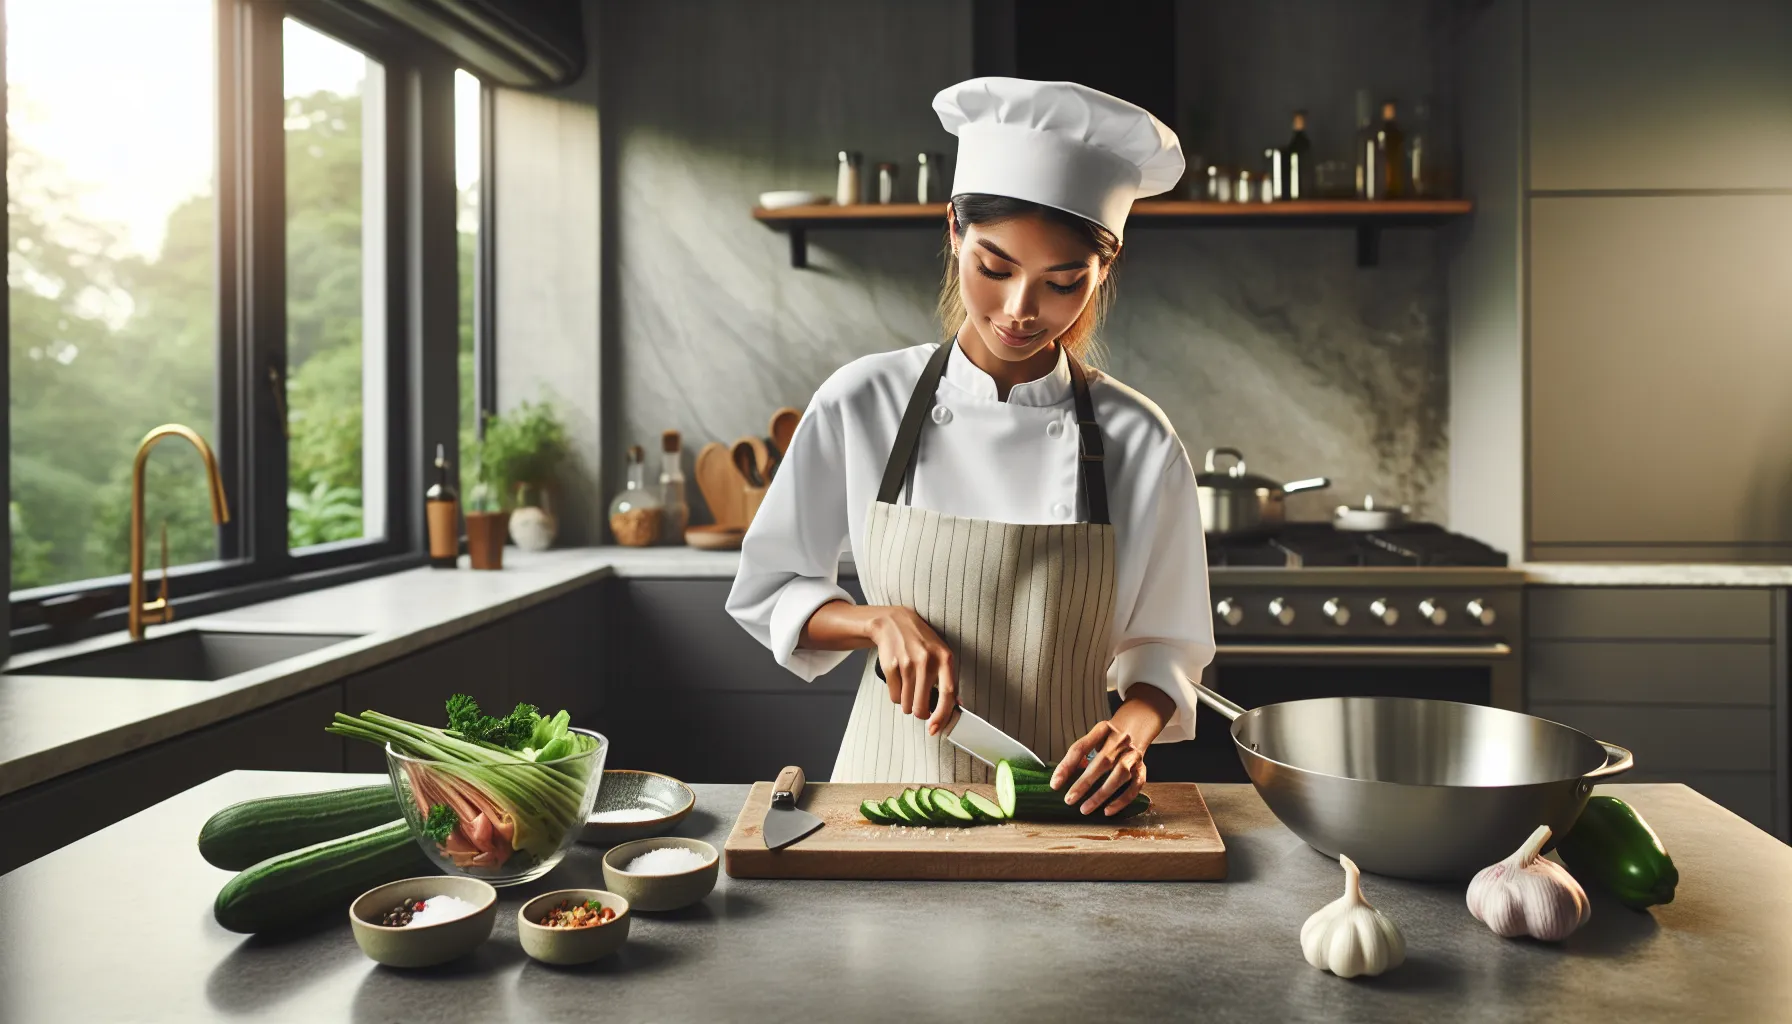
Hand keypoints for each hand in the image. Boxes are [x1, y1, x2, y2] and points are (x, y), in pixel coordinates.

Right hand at [867, 607, 957, 735]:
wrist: (894, 622)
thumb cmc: (921, 642)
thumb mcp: (940, 653)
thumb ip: (948, 678)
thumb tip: (956, 704)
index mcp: (944, 658)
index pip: (947, 694)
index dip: (942, 715)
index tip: (935, 728)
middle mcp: (926, 661)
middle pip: (921, 706)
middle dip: (920, 713)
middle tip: (920, 707)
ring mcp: (907, 664)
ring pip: (906, 705)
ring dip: (907, 704)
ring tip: (909, 688)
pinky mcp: (891, 666)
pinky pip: (894, 696)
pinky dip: (896, 695)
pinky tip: (899, 681)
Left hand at [1053, 719, 1148, 815]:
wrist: (1135, 730)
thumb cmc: (1108, 740)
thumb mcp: (1093, 739)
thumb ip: (1079, 755)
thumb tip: (1062, 778)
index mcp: (1103, 729)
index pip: (1081, 747)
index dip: (1066, 766)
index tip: (1055, 784)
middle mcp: (1121, 740)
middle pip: (1103, 762)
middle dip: (1084, 783)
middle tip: (1069, 799)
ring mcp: (1133, 754)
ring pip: (1120, 775)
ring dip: (1101, 794)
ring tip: (1085, 808)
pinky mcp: (1142, 769)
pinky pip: (1134, 787)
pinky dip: (1121, 800)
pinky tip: (1108, 810)